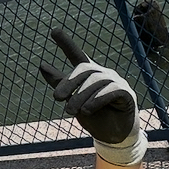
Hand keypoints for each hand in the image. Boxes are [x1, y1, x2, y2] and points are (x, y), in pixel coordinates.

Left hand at [39, 28, 147, 165]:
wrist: (113, 137)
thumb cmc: (95, 117)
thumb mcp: (72, 101)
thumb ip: (60, 83)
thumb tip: (42, 65)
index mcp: (90, 75)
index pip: (77, 56)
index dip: (66, 43)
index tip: (54, 31)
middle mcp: (103, 74)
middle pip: (84, 70)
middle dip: (69, 83)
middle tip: (57, 98)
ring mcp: (116, 82)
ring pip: (95, 81)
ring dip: (81, 96)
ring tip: (71, 110)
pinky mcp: (126, 93)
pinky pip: (111, 90)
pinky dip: (97, 99)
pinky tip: (87, 110)